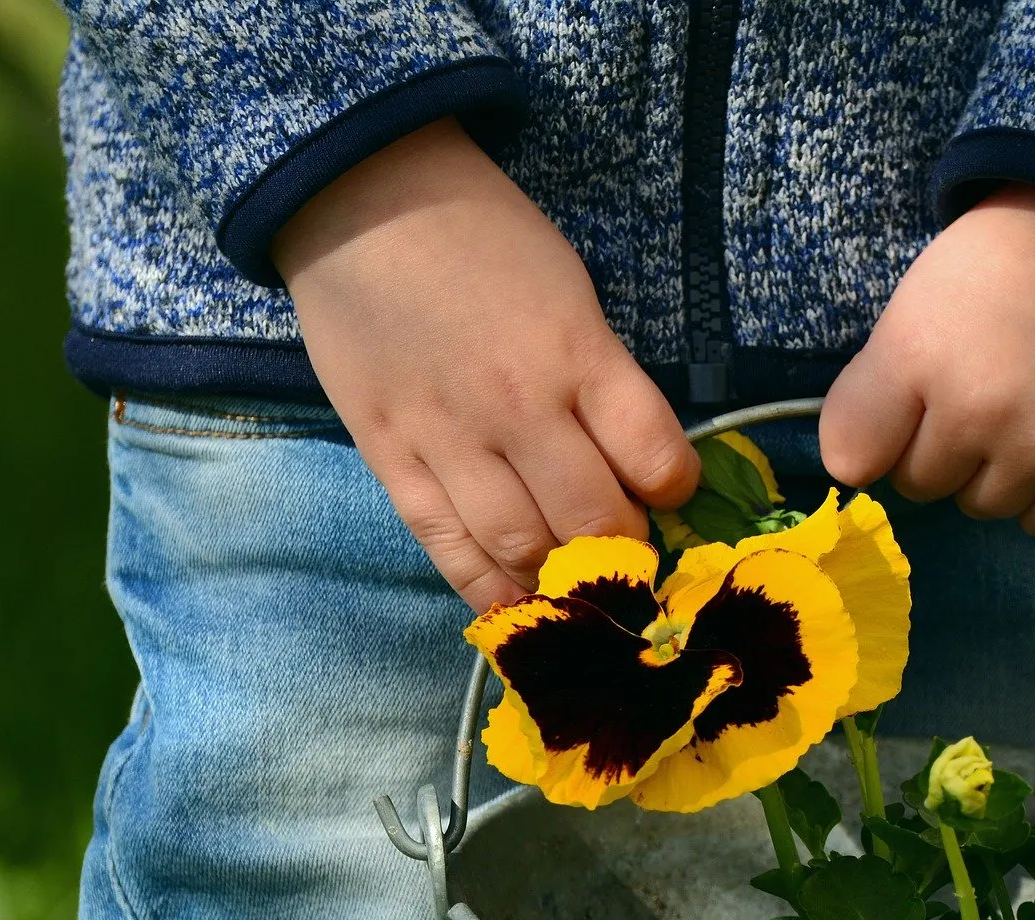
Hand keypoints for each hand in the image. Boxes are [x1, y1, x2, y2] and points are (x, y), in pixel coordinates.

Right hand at [274, 119, 699, 609]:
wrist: (360, 199)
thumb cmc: (483, 237)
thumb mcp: (570, 290)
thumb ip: (602, 376)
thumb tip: (634, 463)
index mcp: (576, 352)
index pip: (655, 457)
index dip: (674, 489)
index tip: (668, 491)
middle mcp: (519, 405)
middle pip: (593, 520)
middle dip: (624, 549)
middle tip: (627, 548)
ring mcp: (449, 438)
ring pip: (522, 547)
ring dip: (561, 578)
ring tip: (576, 581)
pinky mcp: (391, 458)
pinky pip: (445, 547)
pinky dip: (486, 588)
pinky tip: (516, 605)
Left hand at [818, 183, 1034, 535]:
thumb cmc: (1002, 267)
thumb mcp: (913, 307)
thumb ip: (870, 394)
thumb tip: (855, 471)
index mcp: (918, 358)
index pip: (852, 457)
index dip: (878, 436)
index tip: (907, 410)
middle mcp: (978, 412)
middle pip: (923, 485)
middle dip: (941, 450)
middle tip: (981, 392)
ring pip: (984, 506)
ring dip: (994, 473)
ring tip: (1024, 411)